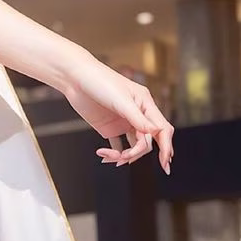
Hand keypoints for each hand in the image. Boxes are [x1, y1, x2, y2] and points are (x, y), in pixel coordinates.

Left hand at [61, 54, 173, 172]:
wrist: (74, 77)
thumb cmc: (99, 81)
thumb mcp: (121, 99)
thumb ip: (138, 118)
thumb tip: (157, 132)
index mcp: (145, 104)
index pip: (161, 130)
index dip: (166, 147)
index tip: (165, 163)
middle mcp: (137, 115)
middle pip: (147, 141)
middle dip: (138, 152)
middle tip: (125, 157)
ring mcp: (123, 122)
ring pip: (134, 146)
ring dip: (125, 155)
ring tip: (110, 156)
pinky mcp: (110, 127)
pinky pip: (118, 146)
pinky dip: (114, 153)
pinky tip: (104, 154)